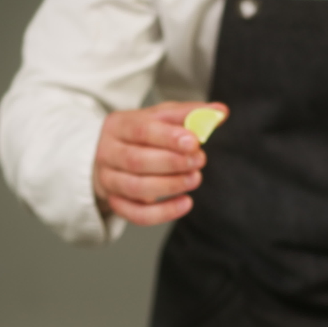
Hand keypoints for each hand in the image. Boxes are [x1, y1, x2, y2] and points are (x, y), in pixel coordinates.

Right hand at [93, 101, 228, 225]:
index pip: (141, 130)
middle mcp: (107, 152)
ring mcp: (109, 180)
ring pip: (136, 188)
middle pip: (136, 161)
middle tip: (199, 160)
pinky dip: (163, 212)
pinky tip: (185, 203)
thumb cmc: (143, 134)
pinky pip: (137, 214)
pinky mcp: (115, 202)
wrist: (115, 155)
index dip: (168, 137)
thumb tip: (220, 112)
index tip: (194, 142)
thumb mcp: (163, 117)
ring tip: (195, 178)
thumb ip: (191, 114)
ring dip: (170, 186)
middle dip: (172, 163)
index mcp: (118, 125)